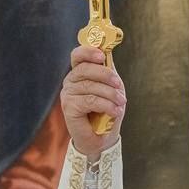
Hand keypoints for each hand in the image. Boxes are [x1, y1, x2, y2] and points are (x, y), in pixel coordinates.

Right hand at [60, 45, 126, 159]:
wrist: (103, 138)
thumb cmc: (108, 110)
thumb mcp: (111, 86)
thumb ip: (107, 69)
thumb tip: (107, 51)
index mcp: (79, 73)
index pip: (78, 55)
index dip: (88, 51)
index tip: (102, 55)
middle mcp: (70, 81)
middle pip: (85, 69)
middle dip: (106, 75)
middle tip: (119, 86)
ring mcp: (68, 94)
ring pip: (90, 86)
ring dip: (110, 94)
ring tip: (121, 103)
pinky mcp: (69, 107)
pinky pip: (90, 100)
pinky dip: (106, 105)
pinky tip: (115, 111)